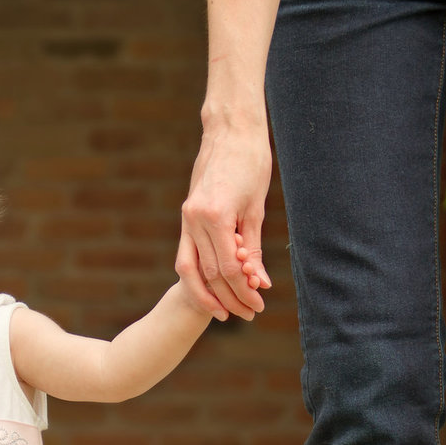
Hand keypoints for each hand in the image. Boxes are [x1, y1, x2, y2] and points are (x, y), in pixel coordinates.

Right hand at [177, 121, 274, 319]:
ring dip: (209, 293)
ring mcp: (187, 217)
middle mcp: (195, 219)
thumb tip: (259, 282)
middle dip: (230, 297)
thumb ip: (254, 247)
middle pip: (210, 273)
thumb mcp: (257, 208)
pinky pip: (187, 254)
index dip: (244, 290)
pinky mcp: (186, 215)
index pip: (229, 267)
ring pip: (191, 269)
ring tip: (227, 311)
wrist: (230, 131)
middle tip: (250, 313)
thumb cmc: (251, 163)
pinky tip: (213, 288)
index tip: (259, 303)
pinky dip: (199, 275)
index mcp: (215, 216)